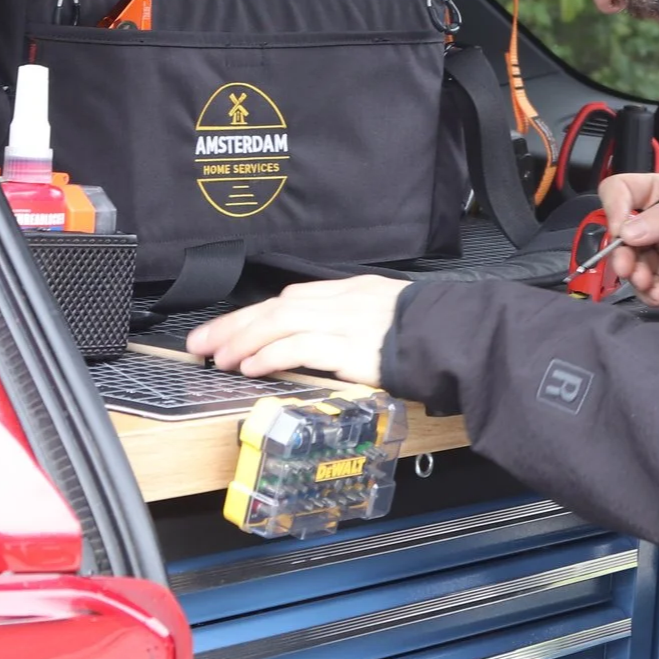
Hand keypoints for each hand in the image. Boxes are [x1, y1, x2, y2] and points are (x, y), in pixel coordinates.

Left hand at [186, 275, 408, 385]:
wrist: (456, 336)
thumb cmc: (427, 332)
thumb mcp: (385, 314)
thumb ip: (350, 321)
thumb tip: (314, 340)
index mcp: (350, 292)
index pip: (288, 299)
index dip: (250, 315)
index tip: (222, 331)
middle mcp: (344, 302)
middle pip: (276, 307)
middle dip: (234, 326)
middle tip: (201, 344)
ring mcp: (347, 323)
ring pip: (281, 323)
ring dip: (244, 341)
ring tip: (218, 358)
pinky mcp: (352, 348)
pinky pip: (301, 346)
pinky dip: (270, 354)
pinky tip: (251, 366)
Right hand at [596, 171, 658, 317]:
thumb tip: (629, 231)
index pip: (624, 191)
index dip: (616, 206)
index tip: (621, 225)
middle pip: (620, 233)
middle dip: (620, 248)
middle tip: (627, 261)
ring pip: (628, 263)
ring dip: (632, 272)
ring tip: (644, 278)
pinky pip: (644, 289)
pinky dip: (647, 292)